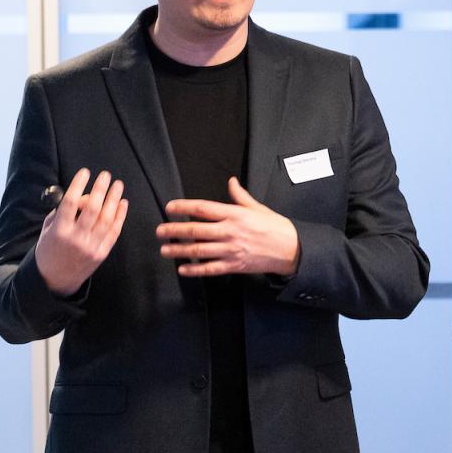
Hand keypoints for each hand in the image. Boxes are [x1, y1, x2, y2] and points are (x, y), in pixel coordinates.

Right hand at [34, 168, 127, 296]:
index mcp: (60, 231)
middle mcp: (77, 239)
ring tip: (117, 185)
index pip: (71, 203)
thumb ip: (63, 211)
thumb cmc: (50, 248)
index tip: (85, 172)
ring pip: (106, 219)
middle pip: (92, 209)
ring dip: (114, 199)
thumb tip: (83, 195)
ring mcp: (91, 247)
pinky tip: (122, 203)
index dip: (78, 185)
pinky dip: (120, 216)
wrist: (54, 279)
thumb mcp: (49, 228)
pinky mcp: (101, 253)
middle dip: (100, 189)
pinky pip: (114, 232)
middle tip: (106, 175)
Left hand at [157, 177, 298, 277]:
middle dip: (174, 230)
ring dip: (179, 251)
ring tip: (164, 250)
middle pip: (195, 230)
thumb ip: (240, 196)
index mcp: (234, 214)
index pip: (203, 208)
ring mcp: (231, 250)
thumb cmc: (274, 227)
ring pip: (199, 251)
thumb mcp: (257, 207)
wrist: (291, 249)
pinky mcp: (234, 265)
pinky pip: (210, 269)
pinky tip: (183, 269)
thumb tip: (231, 182)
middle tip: (160, 231)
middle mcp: (230, 231)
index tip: (169, 208)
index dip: (183, 207)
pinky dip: (195, 270)